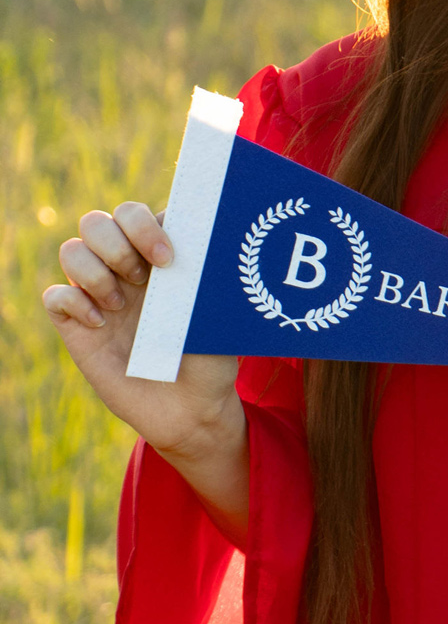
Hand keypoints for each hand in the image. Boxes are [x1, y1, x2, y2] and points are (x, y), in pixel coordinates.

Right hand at [43, 201, 248, 537]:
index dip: (146, 225)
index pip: (138, 214)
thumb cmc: (210, 356)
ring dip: (95, 271)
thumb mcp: (216, 315)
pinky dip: (75, 303)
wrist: (191, 409)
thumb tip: (202, 237)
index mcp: (160, 256)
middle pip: (97, 222)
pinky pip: (54, 296)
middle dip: (117, 242)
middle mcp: (126, 268)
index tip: (169, 258)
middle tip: (143, 276)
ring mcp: (99, 295)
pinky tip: (101, 325)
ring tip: (122, 305)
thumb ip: (204, 276)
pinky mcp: (78, 326)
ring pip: (72, 249)